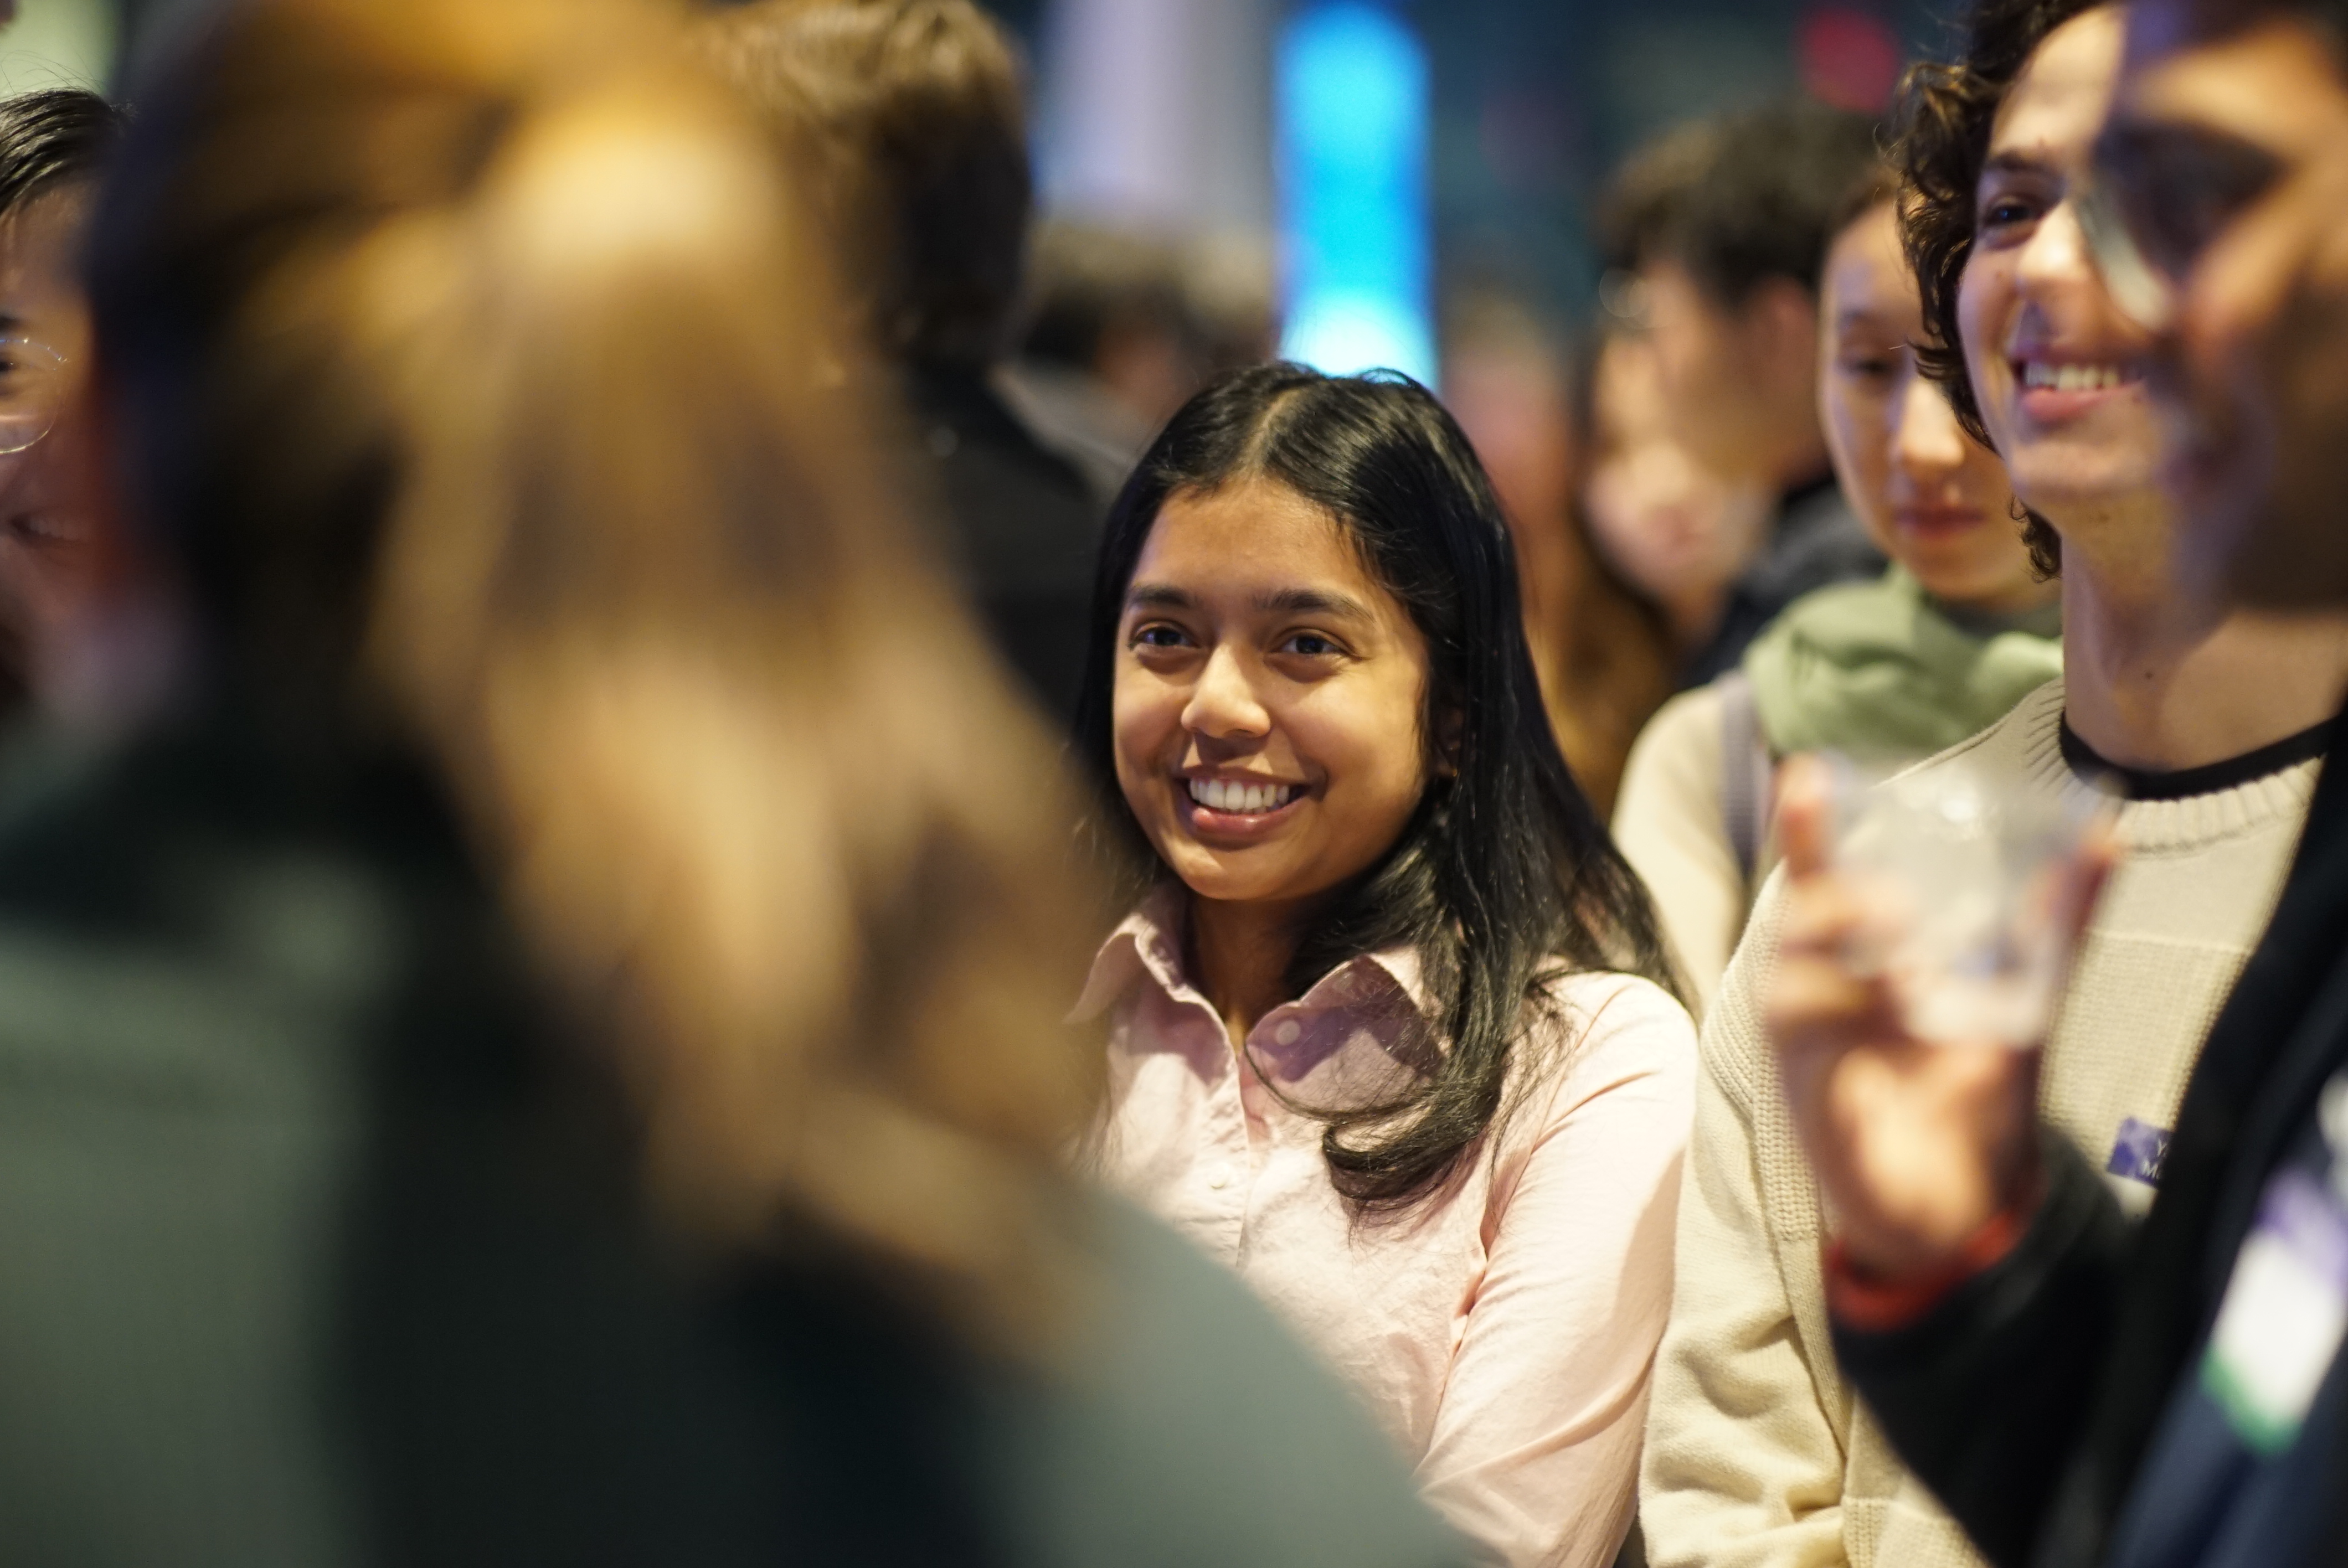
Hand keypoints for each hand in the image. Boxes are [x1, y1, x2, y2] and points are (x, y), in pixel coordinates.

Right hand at [1763, 757, 2112, 1280]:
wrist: (1964, 1204)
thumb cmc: (1974, 1088)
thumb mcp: (2025, 998)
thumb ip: (2056, 923)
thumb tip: (2106, 836)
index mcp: (1860, 962)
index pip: (1820, 882)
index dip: (1806, 831)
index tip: (1804, 774)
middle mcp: (1823, 999)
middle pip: (1795, 928)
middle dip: (1840, 906)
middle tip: (1901, 911)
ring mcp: (1812, 1058)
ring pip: (1789, 996)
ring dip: (1846, 984)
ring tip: (1908, 986)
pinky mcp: (1821, 1121)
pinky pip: (1818, 1091)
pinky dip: (1849, 1086)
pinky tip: (1880, 1090)